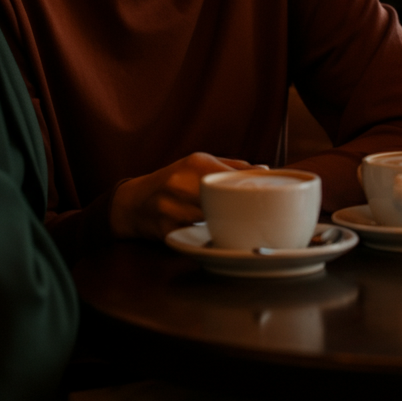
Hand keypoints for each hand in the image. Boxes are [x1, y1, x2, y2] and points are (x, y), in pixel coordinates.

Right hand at [110, 152, 258, 240]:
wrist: (132, 203)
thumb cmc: (173, 181)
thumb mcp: (198, 164)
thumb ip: (231, 167)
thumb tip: (266, 171)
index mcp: (196, 163)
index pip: (233, 176)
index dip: (253, 189)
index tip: (268, 199)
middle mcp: (183, 183)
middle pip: (225, 201)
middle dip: (242, 211)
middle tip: (259, 218)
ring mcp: (173, 208)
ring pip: (213, 221)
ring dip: (228, 226)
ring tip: (239, 228)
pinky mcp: (167, 230)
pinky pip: (197, 236)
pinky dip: (209, 237)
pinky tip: (216, 237)